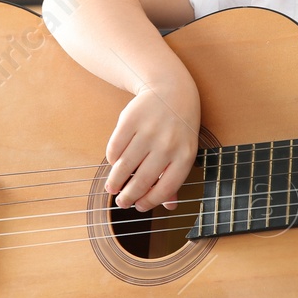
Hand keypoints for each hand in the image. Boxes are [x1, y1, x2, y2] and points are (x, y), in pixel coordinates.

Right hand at [103, 76, 200, 212]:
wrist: (171, 90)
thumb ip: (175, 178)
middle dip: (128, 196)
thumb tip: (169, 206)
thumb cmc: (178, 128)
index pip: (166, 188)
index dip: (150, 202)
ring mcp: (148, 131)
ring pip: (125, 166)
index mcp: (185, 155)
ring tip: (112, 188)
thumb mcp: (184, 151)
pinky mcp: (130, 120)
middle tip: (121, 203)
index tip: (139, 207)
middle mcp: (167, 144)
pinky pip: (115, 148)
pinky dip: (112, 159)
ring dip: (116, 182)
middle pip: (143, 180)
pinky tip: (114, 163)